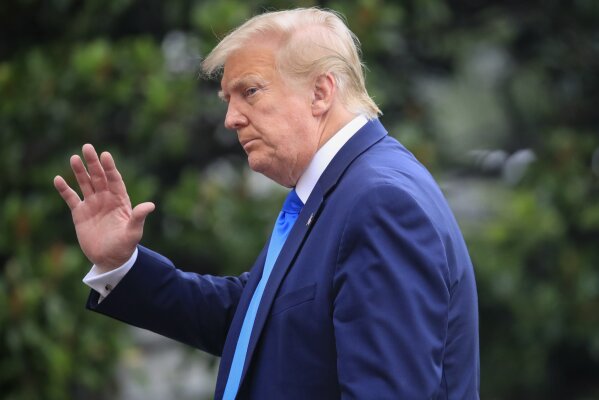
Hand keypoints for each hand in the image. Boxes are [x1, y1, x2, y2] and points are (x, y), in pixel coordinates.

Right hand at [54, 144, 154, 271]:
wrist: (110, 259)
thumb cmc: (125, 246)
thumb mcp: (134, 232)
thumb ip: (139, 218)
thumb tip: (150, 205)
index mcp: (120, 200)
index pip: (114, 180)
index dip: (110, 168)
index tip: (105, 155)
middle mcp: (106, 199)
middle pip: (99, 177)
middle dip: (93, 163)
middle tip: (87, 147)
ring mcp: (93, 204)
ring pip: (85, 183)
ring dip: (79, 171)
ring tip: (74, 158)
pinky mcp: (80, 213)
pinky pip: (71, 198)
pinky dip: (64, 189)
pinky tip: (58, 179)